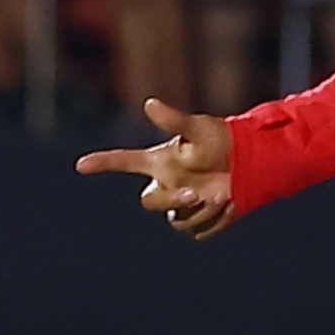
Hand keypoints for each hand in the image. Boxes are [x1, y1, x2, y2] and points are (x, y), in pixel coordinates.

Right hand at [76, 99, 235, 239]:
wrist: (253, 163)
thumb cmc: (221, 140)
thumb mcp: (198, 128)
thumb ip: (173, 120)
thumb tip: (148, 103)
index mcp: (159, 161)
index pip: (123, 161)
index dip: (101, 162)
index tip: (80, 165)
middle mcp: (166, 183)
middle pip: (149, 202)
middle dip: (171, 199)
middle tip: (197, 192)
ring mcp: (182, 204)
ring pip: (177, 220)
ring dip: (200, 210)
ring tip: (223, 195)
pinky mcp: (200, 220)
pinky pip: (199, 231)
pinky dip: (216, 220)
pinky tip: (230, 204)